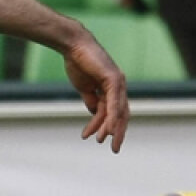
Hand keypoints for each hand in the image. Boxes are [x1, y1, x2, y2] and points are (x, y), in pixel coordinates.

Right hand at [63, 28, 129, 153]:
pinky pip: (114, 102)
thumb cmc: (78, 62)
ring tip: (101, 140)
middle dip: (117, 133)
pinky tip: (108, 128)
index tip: (100, 140)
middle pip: (122, 115)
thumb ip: (91, 100)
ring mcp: (118, 83)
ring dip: (110, 128)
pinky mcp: (114, 79)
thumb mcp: (85, 88)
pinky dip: (112, 116)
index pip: (115, 113)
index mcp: (112, 89)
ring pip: (119, 111)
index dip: (109, 127)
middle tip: (113, 149)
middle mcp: (119, 87)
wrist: (73, 46)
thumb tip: (94, 113)